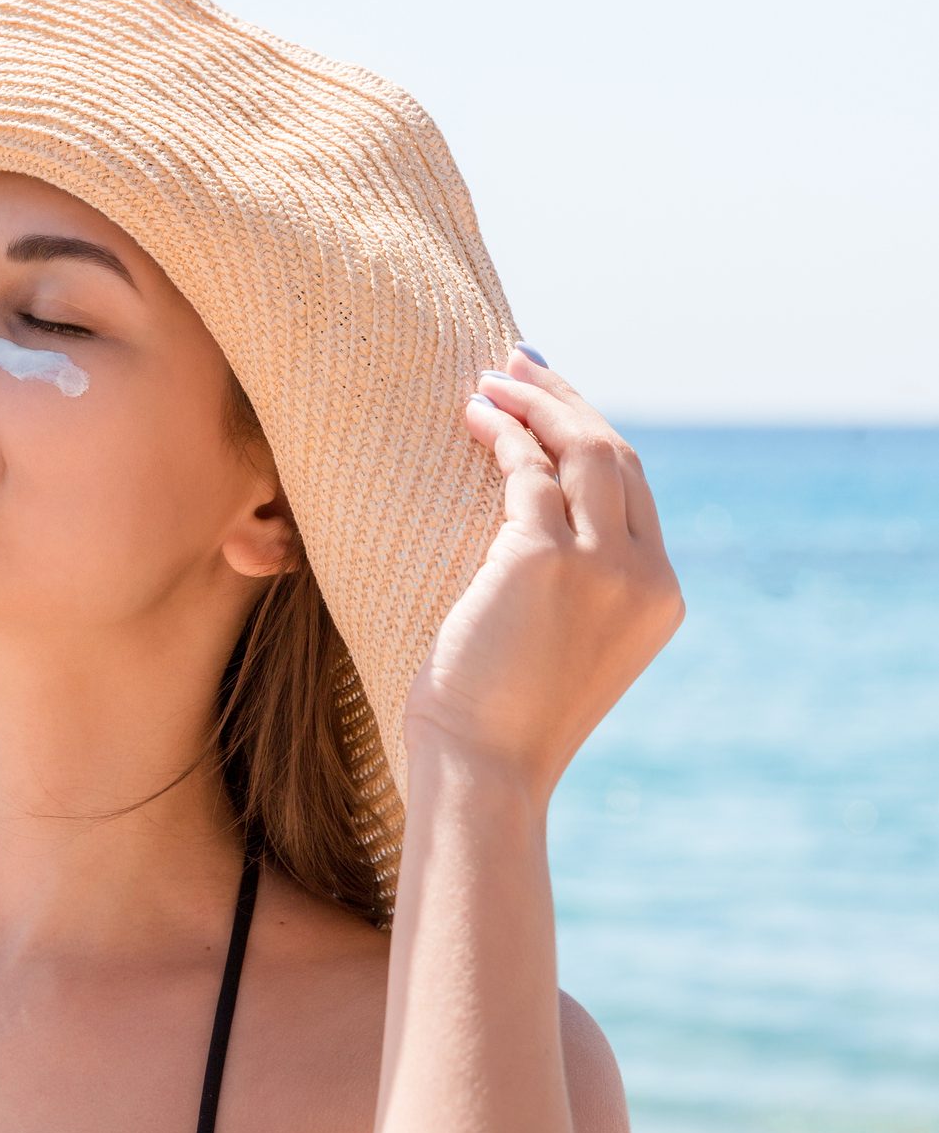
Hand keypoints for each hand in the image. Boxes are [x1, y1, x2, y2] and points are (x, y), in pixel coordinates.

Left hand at [402, 343, 686, 805]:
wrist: (485, 769)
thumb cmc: (501, 716)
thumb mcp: (562, 642)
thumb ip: (573, 580)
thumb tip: (530, 507)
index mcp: (660, 596)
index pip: (634, 489)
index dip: (592, 432)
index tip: (551, 398)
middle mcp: (644, 574)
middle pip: (615, 454)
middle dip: (567, 400)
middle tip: (518, 363)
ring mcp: (600, 566)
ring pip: (579, 449)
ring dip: (533, 403)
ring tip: (487, 378)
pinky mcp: (542, 560)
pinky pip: (525, 470)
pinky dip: (501, 433)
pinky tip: (472, 416)